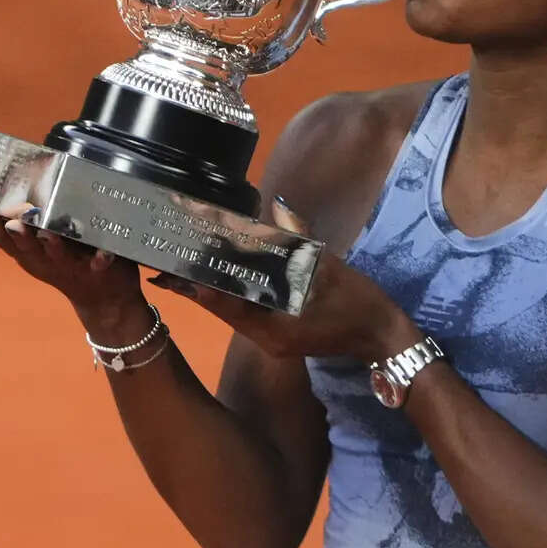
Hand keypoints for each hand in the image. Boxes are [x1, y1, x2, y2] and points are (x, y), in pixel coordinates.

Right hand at [0, 188, 147, 328]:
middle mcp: (42, 258)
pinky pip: (99, 264)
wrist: (102, 298)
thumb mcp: (22, 247)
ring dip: (52, 244)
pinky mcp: (97, 271)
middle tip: (11, 216)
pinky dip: (100, 259)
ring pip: (58, 254)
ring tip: (48, 233)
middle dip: (18, 231)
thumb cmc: (59, 262)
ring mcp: (69, 266)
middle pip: (25, 245)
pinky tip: (102, 252)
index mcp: (23, 250)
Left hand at [147, 197, 416, 363]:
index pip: (225, 304)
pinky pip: (246, 312)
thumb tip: (278, 208)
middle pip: (220, 308)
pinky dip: (230, 293)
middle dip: (193, 284)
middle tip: (163, 263)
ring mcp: (270, 338)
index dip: (197, 285)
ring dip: (208, 288)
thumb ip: (300, 240)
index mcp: (273, 327)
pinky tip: (216, 276)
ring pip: (230, 310)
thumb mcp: (330, 269)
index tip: (171, 269)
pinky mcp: (277, 333)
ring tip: (178, 267)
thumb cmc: (359, 305)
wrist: (384, 339)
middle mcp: (264, 337)